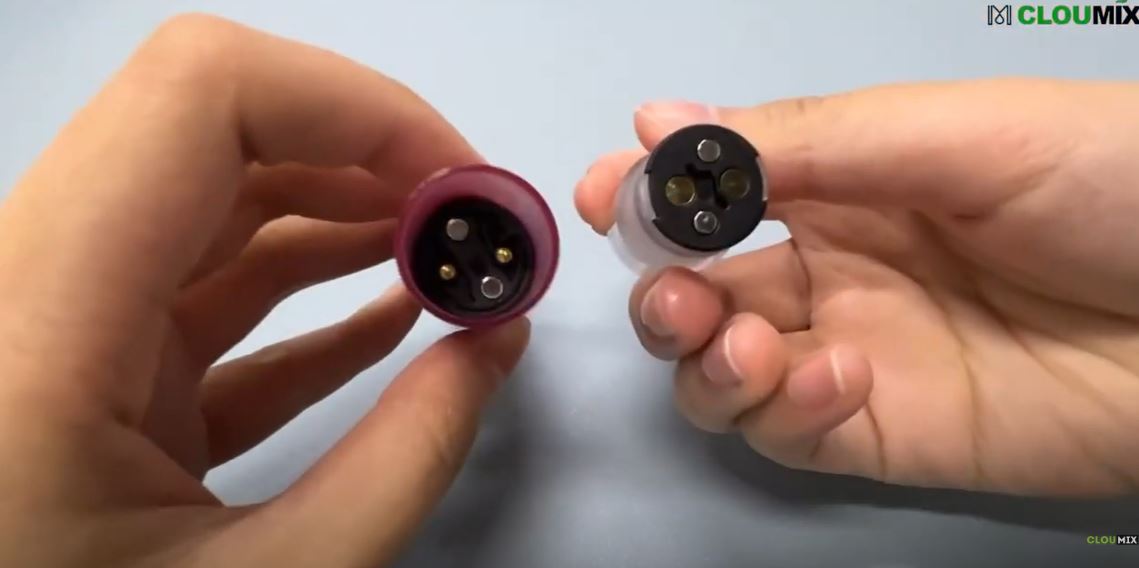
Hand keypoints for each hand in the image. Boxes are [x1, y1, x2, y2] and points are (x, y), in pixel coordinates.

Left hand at [0, 14, 527, 566]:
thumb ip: (408, 458)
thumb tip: (496, 344)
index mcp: (37, 326)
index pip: (200, 98)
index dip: (359, 106)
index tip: (466, 184)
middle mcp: (24, 291)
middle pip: (214, 132)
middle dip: (370, 159)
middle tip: (479, 229)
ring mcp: (51, 330)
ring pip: (211, 206)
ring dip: (346, 217)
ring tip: (456, 265)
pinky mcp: (80, 375)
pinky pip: (201, 295)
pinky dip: (304, 293)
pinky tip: (393, 319)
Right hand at [575, 79, 1138, 496]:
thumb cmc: (1110, 185)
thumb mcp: (951, 135)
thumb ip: (803, 140)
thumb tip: (659, 121)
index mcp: (844, 186)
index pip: (715, 195)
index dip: (648, 198)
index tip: (602, 199)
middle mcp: (833, 271)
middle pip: (699, 294)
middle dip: (665, 295)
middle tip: (680, 296)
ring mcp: (852, 356)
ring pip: (721, 373)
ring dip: (704, 361)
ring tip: (747, 346)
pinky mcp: (884, 436)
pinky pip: (789, 435)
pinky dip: (781, 413)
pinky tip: (836, 379)